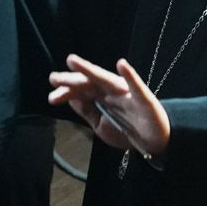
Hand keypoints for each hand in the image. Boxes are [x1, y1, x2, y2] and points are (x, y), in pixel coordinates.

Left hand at [47, 54, 170, 161]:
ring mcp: (127, 94)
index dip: (66, 92)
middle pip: (89, 83)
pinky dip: (130, 75)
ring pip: (106, 80)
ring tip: (73, 62)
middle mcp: (112, 92)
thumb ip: (86, 111)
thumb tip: (69, 97)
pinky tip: (122, 64)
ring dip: (89, 71)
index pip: (81, 92)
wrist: (154, 143)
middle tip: (54, 78)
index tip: (52, 97)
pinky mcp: (143, 99)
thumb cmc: (128, 130)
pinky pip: (136, 86)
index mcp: (101, 98)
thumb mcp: (100, 125)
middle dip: (71, 81)